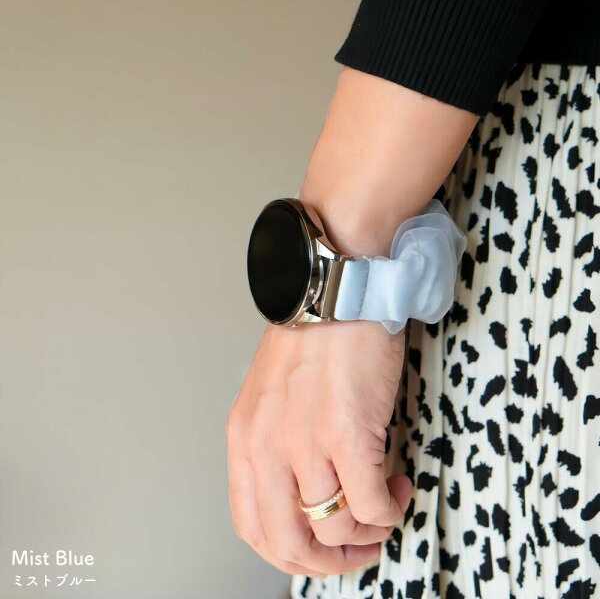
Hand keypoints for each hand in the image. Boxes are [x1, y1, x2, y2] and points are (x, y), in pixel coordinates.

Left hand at [225, 320, 412, 576]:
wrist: (336, 292)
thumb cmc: (311, 337)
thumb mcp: (272, 395)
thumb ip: (276, 443)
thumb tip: (307, 492)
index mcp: (244, 439)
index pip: (251, 525)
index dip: (286, 552)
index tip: (316, 550)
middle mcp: (267, 447)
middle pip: (288, 542)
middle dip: (327, 562)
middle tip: (356, 549)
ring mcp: (305, 442)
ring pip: (334, 529)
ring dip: (366, 533)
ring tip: (382, 506)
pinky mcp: (348, 434)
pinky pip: (370, 506)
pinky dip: (388, 511)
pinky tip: (397, 486)